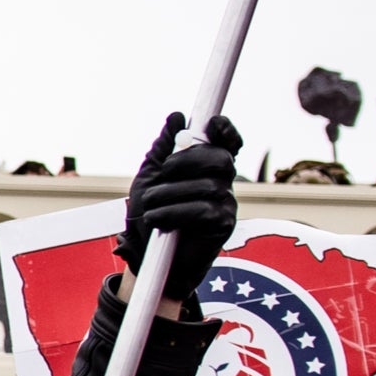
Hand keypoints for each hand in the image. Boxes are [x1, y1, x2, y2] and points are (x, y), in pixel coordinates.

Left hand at [120, 111, 242, 311]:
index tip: (211, 123)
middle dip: (187, 160)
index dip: (225, 129)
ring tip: (151, 207)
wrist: (147, 259)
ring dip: (168, 194)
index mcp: (207, 169)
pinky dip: (173, 212)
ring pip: (206, 186)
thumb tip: (177, 116)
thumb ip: (163, 149)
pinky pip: (203, 210)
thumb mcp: (149, 178)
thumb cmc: (149, 217)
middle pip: (220, 158)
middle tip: (164, 173)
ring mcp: (226, 205)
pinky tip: (159, 221)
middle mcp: (222, 183)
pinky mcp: (223, 226)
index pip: (227, 142)